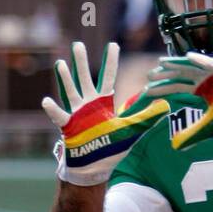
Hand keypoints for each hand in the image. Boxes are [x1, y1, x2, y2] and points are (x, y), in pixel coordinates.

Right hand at [42, 41, 168, 185]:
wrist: (96, 167)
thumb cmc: (111, 147)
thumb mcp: (132, 130)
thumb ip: (146, 116)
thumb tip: (166, 105)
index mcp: (103, 103)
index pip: (108, 77)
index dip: (110, 61)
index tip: (113, 44)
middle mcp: (88, 105)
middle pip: (85, 79)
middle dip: (81, 62)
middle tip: (77, 44)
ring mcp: (76, 114)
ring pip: (71, 92)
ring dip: (65, 78)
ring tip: (60, 63)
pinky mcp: (69, 127)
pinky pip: (59, 117)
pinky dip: (53, 110)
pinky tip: (47, 101)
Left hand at [141, 51, 212, 149]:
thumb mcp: (209, 128)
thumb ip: (193, 134)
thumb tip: (175, 146)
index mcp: (202, 91)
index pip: (178, 87)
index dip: (163, 88)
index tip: (147, 90)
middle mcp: (207, 80)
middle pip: (182, 75)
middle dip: (166, 74)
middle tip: (149, 76)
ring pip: (193, 66)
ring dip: (178, 64)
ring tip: (162, 63)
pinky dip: (201, 60)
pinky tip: (188, 57)